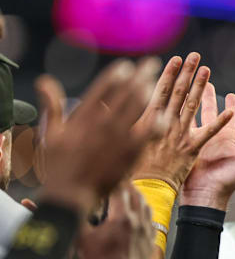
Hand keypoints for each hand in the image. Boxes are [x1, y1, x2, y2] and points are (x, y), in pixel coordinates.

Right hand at [34, 58, 163, 214]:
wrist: (72, 193)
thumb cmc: (59, 165)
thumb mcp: (52, 133)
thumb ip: (52, 105)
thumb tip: (44, 81)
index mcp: (83, 115)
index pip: (103, 88)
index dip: (117, 75)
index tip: (126, 66)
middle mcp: (102, 122)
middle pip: (125, 92)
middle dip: (140, 76)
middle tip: (152, 64)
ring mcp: (118, 136)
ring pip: (137, 108)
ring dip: (149, 92)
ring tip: (158, 83)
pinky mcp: (130, 152)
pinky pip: (148, 132)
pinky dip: (156, 122)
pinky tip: (165, 115)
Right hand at [75, 183, 153, 258]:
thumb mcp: (83, 239)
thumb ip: (78, 219)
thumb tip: (72, 205)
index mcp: (122, 218)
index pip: (121, 190)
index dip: (114, 181)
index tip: (109, 177)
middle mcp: (138, 221)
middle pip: (136, 195)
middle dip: (127, 186)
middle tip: (120, 181)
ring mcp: (146, 230)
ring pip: (146, 206)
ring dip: (138, 197)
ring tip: (130, 194)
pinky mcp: (151, 239)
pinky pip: (152, 220)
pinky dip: (145, 212)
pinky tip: (140, 213)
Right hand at [131, 53, 232, 190]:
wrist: (141, 190)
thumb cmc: (128, 169)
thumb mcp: (120, 140)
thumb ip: (122, 121)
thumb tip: (113, 103)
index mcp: (147, 120)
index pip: (159, 91)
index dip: (168, 74)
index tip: (175, 59)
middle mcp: (164, 124)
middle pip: (177, 93)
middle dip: (186, 73)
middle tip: (194, 55)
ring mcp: (178, 136)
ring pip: (192, 107)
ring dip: (200, 87)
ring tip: (207, 70)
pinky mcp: (190, 150)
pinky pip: (208, 134)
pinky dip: (219, 123)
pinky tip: (230, 111)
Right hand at [180, 83, 234, 209]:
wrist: (207, 193)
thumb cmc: (230, 180)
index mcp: (228, 138)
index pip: (232, 116)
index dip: (233, 105)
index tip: (232, 94)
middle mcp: (213, 136)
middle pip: (211, 111)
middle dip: (209, 96)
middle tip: (207, 81)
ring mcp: (198, 139)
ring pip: (194, 114)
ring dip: (191, 100)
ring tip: (188, 85)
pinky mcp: (184, 144)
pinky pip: (181, 125)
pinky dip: (178, 113)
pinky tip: (172, 101)